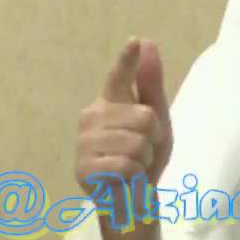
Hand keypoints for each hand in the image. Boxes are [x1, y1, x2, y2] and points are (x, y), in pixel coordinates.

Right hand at [75, 37, 171, 221]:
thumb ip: (150, 85)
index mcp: (110, 102)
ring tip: (132, 165)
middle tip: (141, 152)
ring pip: (136, 142)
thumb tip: (147, 43)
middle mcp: (91, 117)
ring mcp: (84, 142)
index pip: (119, 77)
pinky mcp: (83, 168)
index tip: (135, 42)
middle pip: (143, 116)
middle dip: (152, 138)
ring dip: (143, 159)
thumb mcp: (155, 121)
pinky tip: (122, 179)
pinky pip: (126, 164)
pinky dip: (133, 175)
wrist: (132, 198)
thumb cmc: (143, 157)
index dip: (127, 60)